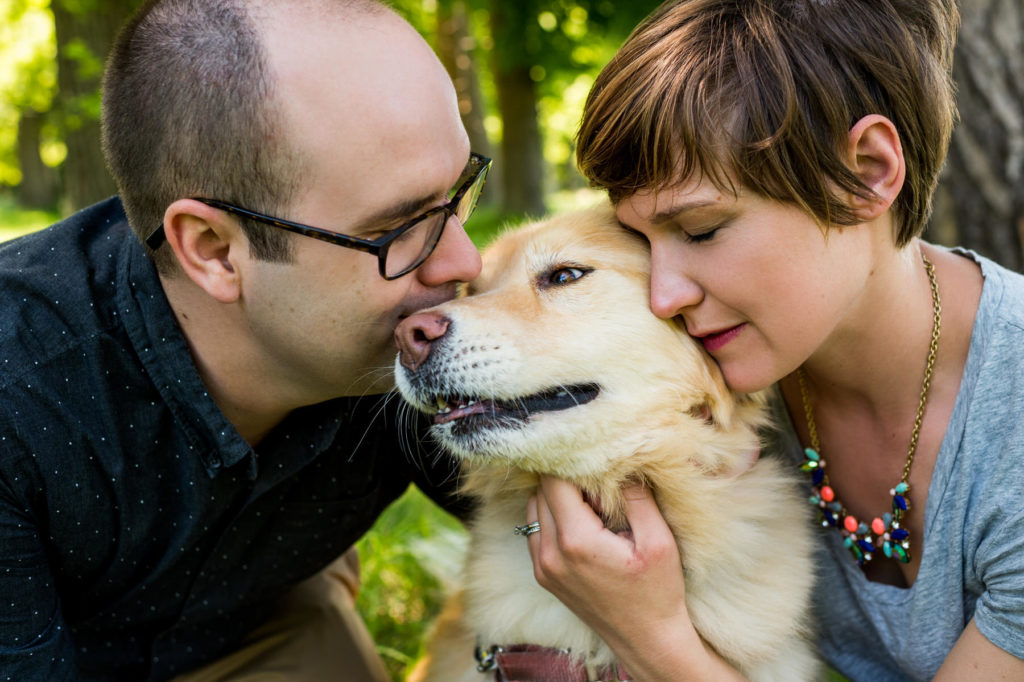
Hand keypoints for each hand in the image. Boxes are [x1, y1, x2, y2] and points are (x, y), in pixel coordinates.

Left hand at [526, 476, 712, 678]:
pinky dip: (553, 515)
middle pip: (541, 490)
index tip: (593, 458)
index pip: (554, 480)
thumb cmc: (657, 591)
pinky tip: (582, 521)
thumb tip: (619, 461)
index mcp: (577, 541)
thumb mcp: (659, 541)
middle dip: (566, 477)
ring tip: (592, 502)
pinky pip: (535, 528)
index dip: (572, 462)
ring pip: (534, 506)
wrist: (646, 639)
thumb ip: (636, 498)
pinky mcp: (542, 574)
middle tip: (597, 480)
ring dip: (557, 495)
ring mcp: (542, 566)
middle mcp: (550, 553)